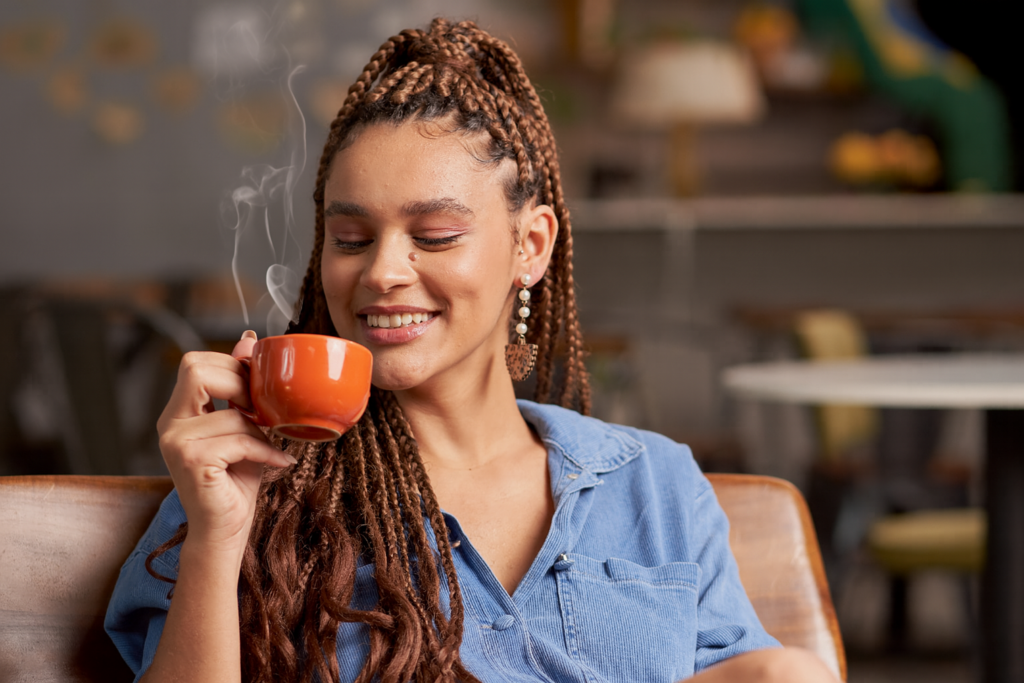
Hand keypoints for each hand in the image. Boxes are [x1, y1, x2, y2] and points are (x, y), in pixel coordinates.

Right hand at [157, 330, 295, 557]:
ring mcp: (176, 443)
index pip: (194, 362)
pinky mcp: (191, 461)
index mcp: (178, 412)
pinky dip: (265, 451)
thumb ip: (241, 389)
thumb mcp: (244, 426)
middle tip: (263, 411)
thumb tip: (249, 341)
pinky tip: (277, 463)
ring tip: (271, 447)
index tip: (256, 388)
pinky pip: (240, 439)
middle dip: (241, 385)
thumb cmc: (236, 479)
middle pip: (196, 369)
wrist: (225, 530)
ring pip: (231, 412)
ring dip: (261, 430)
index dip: (231, 365)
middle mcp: (169, 424)